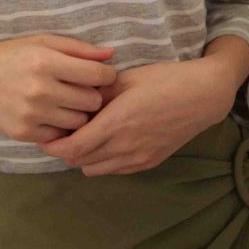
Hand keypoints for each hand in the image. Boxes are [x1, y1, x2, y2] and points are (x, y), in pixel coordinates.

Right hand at [0, 34, 117, 142]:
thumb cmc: (11, 56)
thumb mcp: (42, 42)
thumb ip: (78, 48)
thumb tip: (111, 55)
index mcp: (46, 61)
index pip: (97, 75)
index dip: (107, 75)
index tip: (102, 75)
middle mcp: (40, 89)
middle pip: (92, 101)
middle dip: (92, 95)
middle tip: (81, 89)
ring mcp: (31, 114)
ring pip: (79, 122)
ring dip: (78, 113)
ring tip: (66, 102)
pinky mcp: (24, 133)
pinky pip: (60, 135)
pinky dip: (60, 127)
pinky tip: (51, 114)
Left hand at [39, 58, 236, 175]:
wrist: (203, 96)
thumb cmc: (165, 80)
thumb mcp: (126, 78)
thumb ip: (96, 92)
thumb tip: (71, 97)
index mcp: (116, 124)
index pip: (71, 149)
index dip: (53, 144)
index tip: (45, 132)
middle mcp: (125, 148)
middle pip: (78, 162)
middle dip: (65, 149)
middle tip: (60, 131)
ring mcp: (138, 159)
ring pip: (94, 170)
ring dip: (83, 156)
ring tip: (84, 134)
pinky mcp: (148, 163)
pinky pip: (114, 170)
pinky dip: (102, 160)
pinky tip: (106, 139)